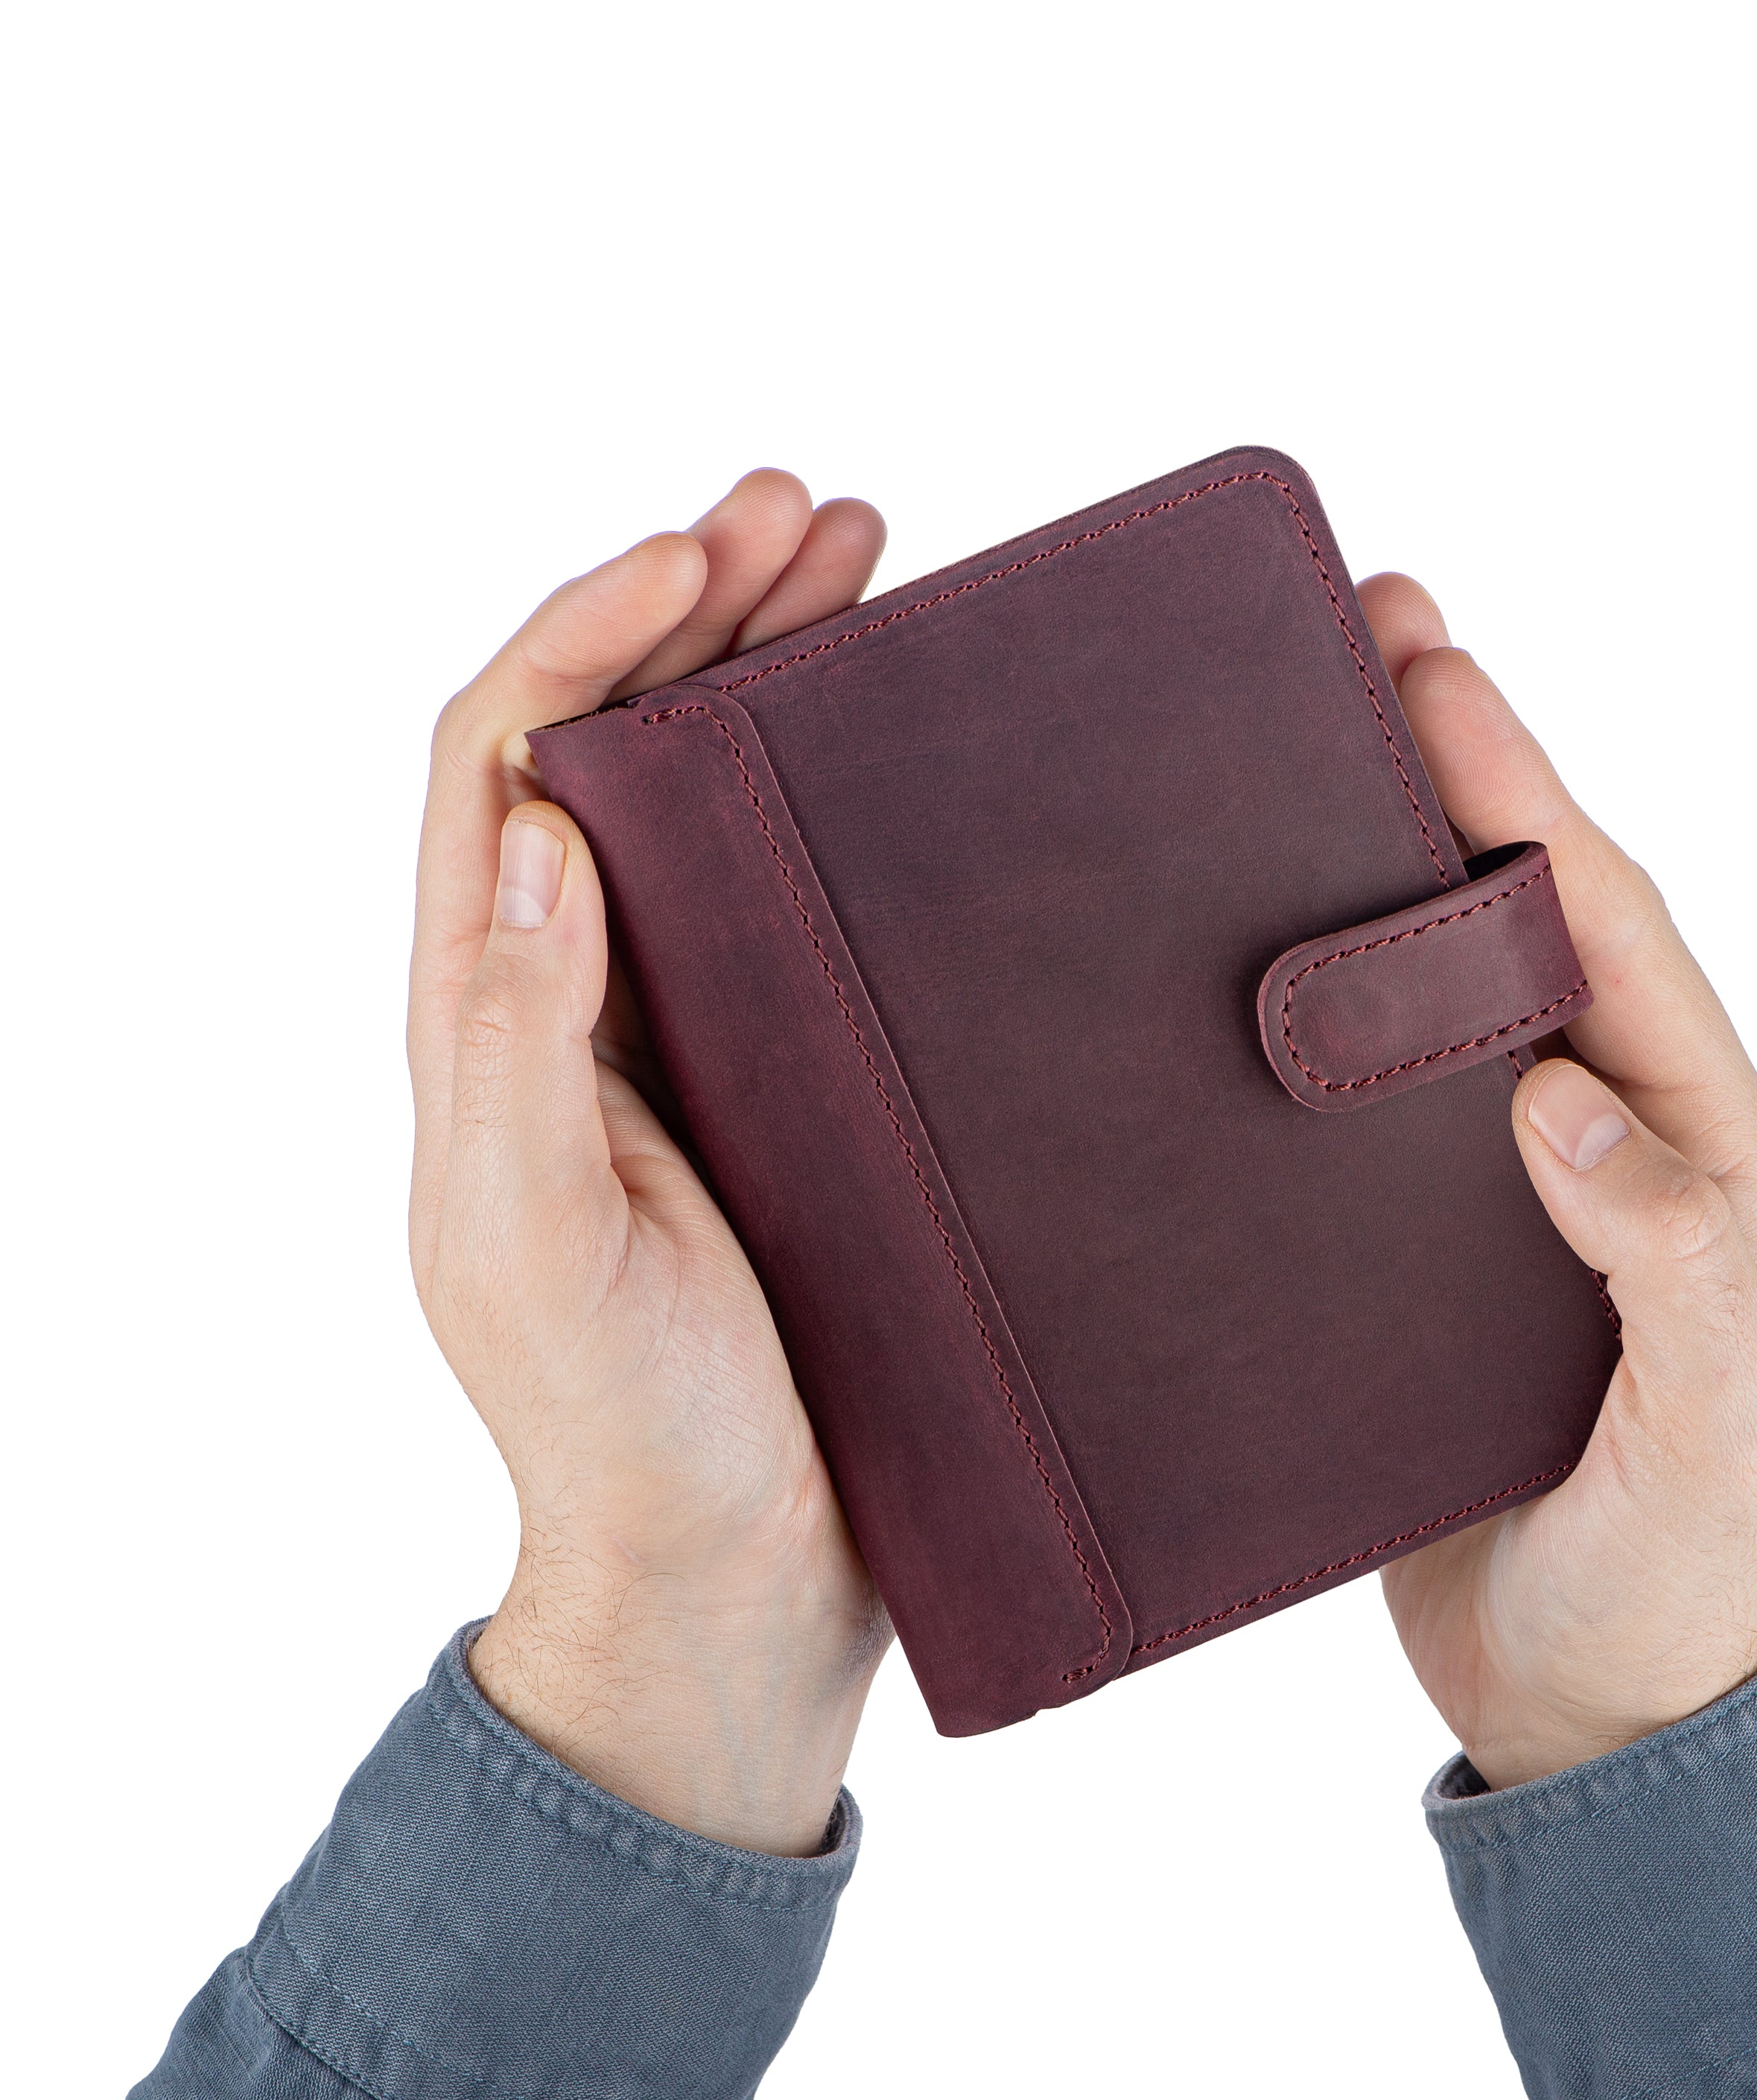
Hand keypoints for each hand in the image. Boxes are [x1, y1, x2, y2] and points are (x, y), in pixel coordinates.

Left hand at [407, 470, 892, 1854]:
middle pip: (610, 754)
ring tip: (872, 577)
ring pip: (708, 818)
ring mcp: (681, 1047)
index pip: (504, 766)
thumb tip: (540, 824)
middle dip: (697, 614)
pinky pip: (795, 917)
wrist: (733, 1584)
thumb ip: (518, 1043)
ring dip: (771, 684)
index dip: (587, 633)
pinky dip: (845, 815)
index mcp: (491, 1027)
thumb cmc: (636, 1438)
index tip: (705, 553)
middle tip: (819, 515)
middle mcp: (574, 1010)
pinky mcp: (779, 1097)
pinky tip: (921, 772)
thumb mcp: (546, 1246)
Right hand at [1364, 575, 1756, 1790]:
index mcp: (1694, 1142)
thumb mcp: (1724, 1423)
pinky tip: (1210, 974)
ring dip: (1355, 872)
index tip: (1427, 668)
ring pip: (1419, 994)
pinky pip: (1346, 1108)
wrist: (1591, 1701)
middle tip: (1349, 638)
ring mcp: (1489, 1190)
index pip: (1604, 925)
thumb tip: (1554, 1103)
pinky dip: (1291, 1020)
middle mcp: (1593, 1135)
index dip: (1518, 789)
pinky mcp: (1402, 1255)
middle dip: (1442, 770)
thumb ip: (1676, 1261)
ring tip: (1260, 757)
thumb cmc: (1680, 1565)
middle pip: (1510, 917)